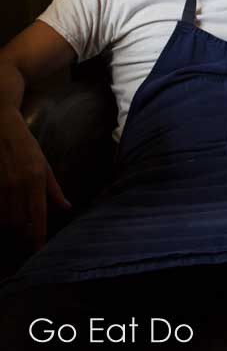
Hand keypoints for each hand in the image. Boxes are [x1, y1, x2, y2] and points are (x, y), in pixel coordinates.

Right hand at [0, 108, 69, 249]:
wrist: (2, 128)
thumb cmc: (27, 147)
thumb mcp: (44, 165)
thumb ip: (54, 190)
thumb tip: (67, 208)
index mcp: (35, 178)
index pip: (37, 215)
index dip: (38, 237)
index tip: (39, 251)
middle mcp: (17, 184)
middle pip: (17, 224)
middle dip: (22, 238)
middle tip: (27, 242)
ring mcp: (1, 185)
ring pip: (4, 220)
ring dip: (9, 231)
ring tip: (16, 234)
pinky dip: (0, 220)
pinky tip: (6, 220)